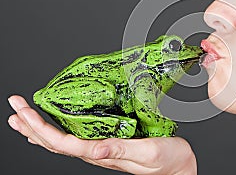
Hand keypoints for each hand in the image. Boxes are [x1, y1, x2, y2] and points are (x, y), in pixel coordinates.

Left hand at [7, 95, 196, 174]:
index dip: (38, 126)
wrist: (180, 167)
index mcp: (103, 153)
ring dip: (40, 129)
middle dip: (31, 125)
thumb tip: (93, 149)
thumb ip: (120, 149)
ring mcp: (102, 150)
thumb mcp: (147, 152)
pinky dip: (59, 131)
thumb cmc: (168, 160)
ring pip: (62, 141)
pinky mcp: (110, 144)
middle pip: (54, 142)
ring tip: (22, 119)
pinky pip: (76, 138)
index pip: (61, 142)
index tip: (23, 110)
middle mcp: (98, 153)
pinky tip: (55, 128)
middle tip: (14, 108)